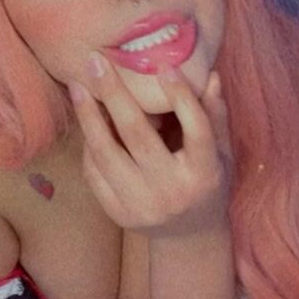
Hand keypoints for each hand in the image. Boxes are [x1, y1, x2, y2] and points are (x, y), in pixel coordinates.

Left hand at [67, 58, 232, 237]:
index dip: (182, 97)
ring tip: (77, 85)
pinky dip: (87, 144)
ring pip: (107, 153)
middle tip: (96, 62)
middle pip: (138, 135)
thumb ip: (215, 115)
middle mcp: (172, 191)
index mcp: (205, 173)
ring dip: (87, 116)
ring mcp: (142, 205)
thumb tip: (210, 75)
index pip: (196, 130)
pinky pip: (94, 172)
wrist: (188, 236)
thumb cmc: (206, 182)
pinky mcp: (118, 214)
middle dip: (114, 94)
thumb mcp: (221, 153)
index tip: (163, 65)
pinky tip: (84, 119)